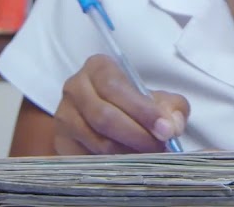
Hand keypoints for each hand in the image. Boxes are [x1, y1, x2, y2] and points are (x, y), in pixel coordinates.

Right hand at [52, 54, 190, 154]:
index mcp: (97, 68)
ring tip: (148, 157)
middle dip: (137, 135)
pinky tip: (130, 166)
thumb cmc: (132, 104)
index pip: (116, 87)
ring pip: (96, 141)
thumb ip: (171, 108)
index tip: (164, 129)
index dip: (142, 110)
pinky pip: (87, 159)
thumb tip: (172, 126)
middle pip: (104, 116)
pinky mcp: (61, 143)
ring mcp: (64, 117)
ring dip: (127, 153)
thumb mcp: (155, 98)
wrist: (103, 118)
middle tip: (159, 148)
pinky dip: (112, 165)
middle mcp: (75, 88)